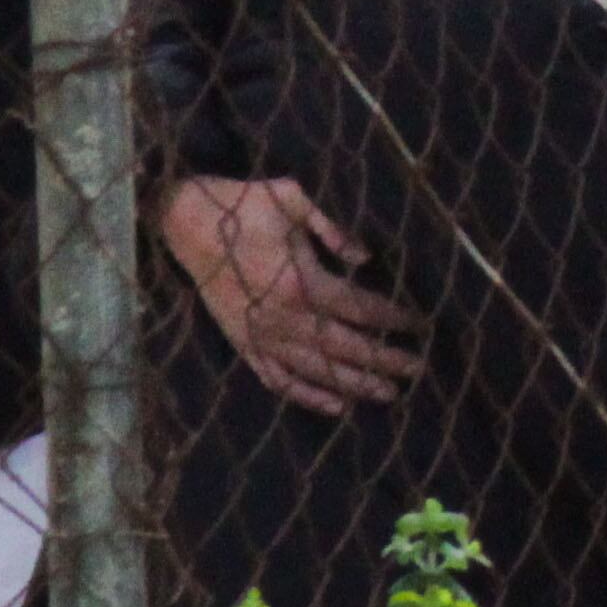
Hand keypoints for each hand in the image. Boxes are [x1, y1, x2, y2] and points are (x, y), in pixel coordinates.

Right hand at [159, 175, 420, 415]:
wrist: (186, 221)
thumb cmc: (244, 206)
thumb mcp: (294, 200)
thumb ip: (333, 230)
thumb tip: (365, 256)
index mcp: (301, 282)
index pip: (359, 308)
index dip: (392, 318)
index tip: (420, 325)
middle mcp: (283, 317)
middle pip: (345, 346)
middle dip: (384, 359)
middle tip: (417, 369)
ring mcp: (261, 335)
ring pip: (316, 370)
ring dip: (354, 384)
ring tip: (388, 394)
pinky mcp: (242, 344)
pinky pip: (277, 379)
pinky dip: (307, 395)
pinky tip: (336, 406)